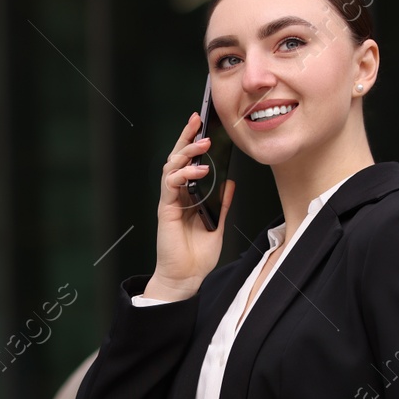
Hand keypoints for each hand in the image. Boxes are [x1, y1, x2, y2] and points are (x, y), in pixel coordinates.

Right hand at [150, 113, 237, 300]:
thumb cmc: (198, 255)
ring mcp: (170, 200)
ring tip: (203, 144)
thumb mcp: (218, 223)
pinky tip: (197, 171)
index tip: (202, 124)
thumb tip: (231, 182)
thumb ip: (222, 202)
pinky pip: (170, 185)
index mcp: (188, 195)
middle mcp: (177, 195)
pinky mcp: (166, 210)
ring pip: (172, 167)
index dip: (193, 142)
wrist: (186, 278)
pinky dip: (182, 175)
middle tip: (198, 121)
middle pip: (177, 158)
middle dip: (186, 137)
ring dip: (186, 153)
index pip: (189, 163)